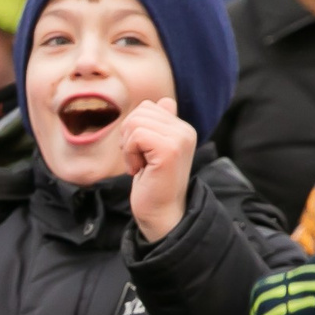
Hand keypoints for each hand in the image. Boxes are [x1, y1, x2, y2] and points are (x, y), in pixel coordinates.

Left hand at [117, 97, 194, 241]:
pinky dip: (130, 154)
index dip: (134, 129)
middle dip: (129, 136)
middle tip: (138, 160)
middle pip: (140, 112)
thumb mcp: (153, 149)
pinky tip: (139, 170)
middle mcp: (185, 130)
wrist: (160, 213)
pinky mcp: (169, 150)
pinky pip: (136, 136)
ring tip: (140, 165)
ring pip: (135, 122)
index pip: (147, 107)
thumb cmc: (152, 183)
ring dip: (129, 146)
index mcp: (183, 128)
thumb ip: (158, 125)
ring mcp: (179, 139)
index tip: (141, 153)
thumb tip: (164, 101)